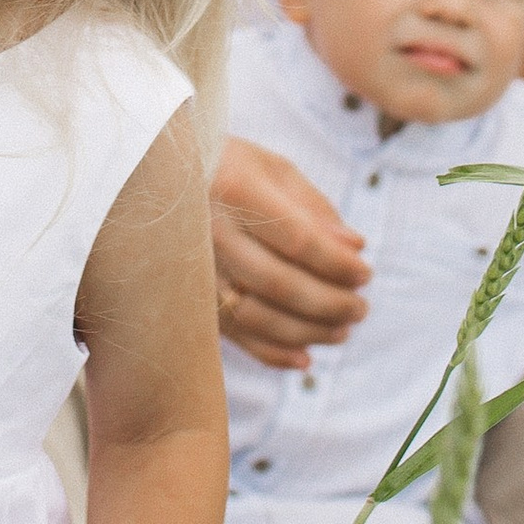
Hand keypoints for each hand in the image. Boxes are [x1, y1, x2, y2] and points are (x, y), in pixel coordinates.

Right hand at [210, 138, 368, 374]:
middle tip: (361, 307)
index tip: (365, 273)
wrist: (158, 177)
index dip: (336, 264)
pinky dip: (271, 353)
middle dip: (330, 303)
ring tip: (343, 330)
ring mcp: (194, 268)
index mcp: (234, 190)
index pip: (297, 239)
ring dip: (307, 332)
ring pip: (257, 317)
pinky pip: (232, 334)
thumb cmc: (228, 166)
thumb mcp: (272, 169)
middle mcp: (209, 232)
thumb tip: (355, 247)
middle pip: (279, 283)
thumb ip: (314, 208)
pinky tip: (304, 357)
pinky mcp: (189, 296)